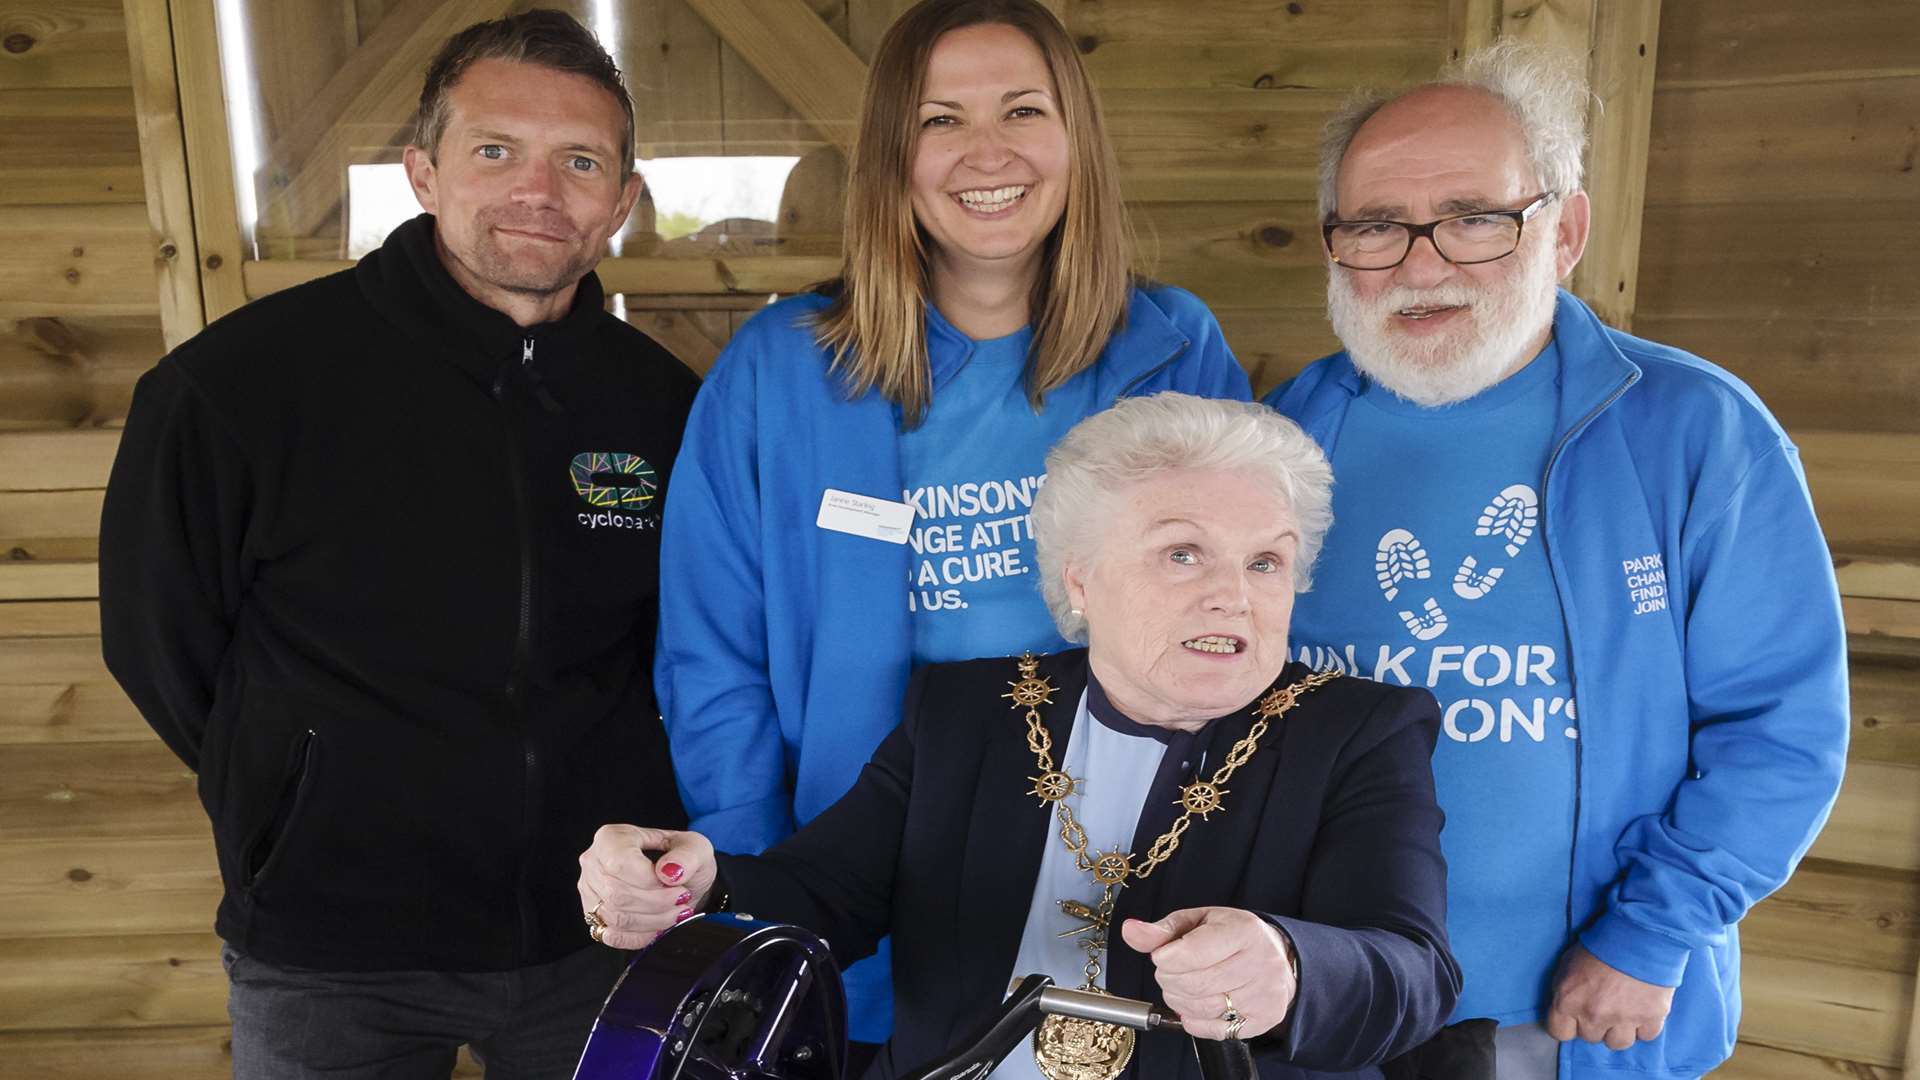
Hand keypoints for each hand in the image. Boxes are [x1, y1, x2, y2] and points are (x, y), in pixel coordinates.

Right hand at [577, 824, 715, 948]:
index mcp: (611, 837)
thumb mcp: (695, 848)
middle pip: (616, 893)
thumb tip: (668, 872)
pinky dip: (641, 936)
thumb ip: (687, 856)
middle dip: (656, 903)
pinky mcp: (594, 917)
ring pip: (615, 917)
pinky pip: (612, 936)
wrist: (679, 879)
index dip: (649, 881)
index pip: (619, 863)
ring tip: (675, 912)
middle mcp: (593, 863)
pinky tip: (659, 927)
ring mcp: (591, 891)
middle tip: (681, 899)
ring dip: (653, 920)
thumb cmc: (682, 858)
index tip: (676, 884)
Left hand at [1120, 907, 1295, 1040]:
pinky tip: (1198, 1004)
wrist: (1280, 957)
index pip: (1189, 953)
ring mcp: (1264, 994)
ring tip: (1183, 986)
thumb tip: (1131, 931)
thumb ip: (1162, 930)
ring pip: (1201, 1009)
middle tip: (1172, 971)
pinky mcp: (1264, 1018)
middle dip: (1169, 979)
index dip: (1164, 958)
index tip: (1163, 955)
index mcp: (1242, 931)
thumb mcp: (1198, 922)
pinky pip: (1215, 1030)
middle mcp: (1259, 963)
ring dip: (1179, 1000)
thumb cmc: (1232, 936)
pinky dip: (1195, 1020)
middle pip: (1192, 984)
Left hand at [1545, 943, 1674, 1050]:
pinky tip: (1641, 1008)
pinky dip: (1644, 1025)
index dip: (1566, 1024)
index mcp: (1568, 1001)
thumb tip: (1564, 1008)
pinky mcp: (1651, 1018)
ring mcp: (1624, 1019)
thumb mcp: (1568, 963)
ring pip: (1617, 1043)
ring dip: (1619, 1029)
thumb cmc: (1600, 944)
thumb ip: (1564, 990)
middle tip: (1602, 1003)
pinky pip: (1645, 1036)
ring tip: (1622, 1010)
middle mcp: (1594, 1015)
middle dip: (1594, 1023)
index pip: (1559, 1032)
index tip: (1573, 1017)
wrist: (1639, 933)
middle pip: (1590, 1037)